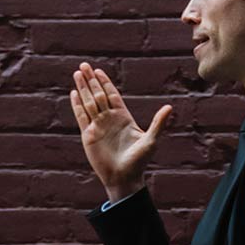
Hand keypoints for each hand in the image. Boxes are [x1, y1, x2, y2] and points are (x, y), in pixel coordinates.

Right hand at [69, 61, 172, 200]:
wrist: (124, 179)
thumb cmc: (139, 162)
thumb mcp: (151, 141)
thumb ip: (159, 123)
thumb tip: (170, 107)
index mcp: (123, 118)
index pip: (112, 95)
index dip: (105, 82)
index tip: (98, 70)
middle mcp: (109, 120)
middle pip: (98, 94)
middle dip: (91, 80)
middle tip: (84, 65)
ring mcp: (98, 127)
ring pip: (89, 102)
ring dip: (83, 88)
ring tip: (77, 73)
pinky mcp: (88, 136)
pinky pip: (81, 116)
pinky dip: (77, 105)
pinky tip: (74, 93)